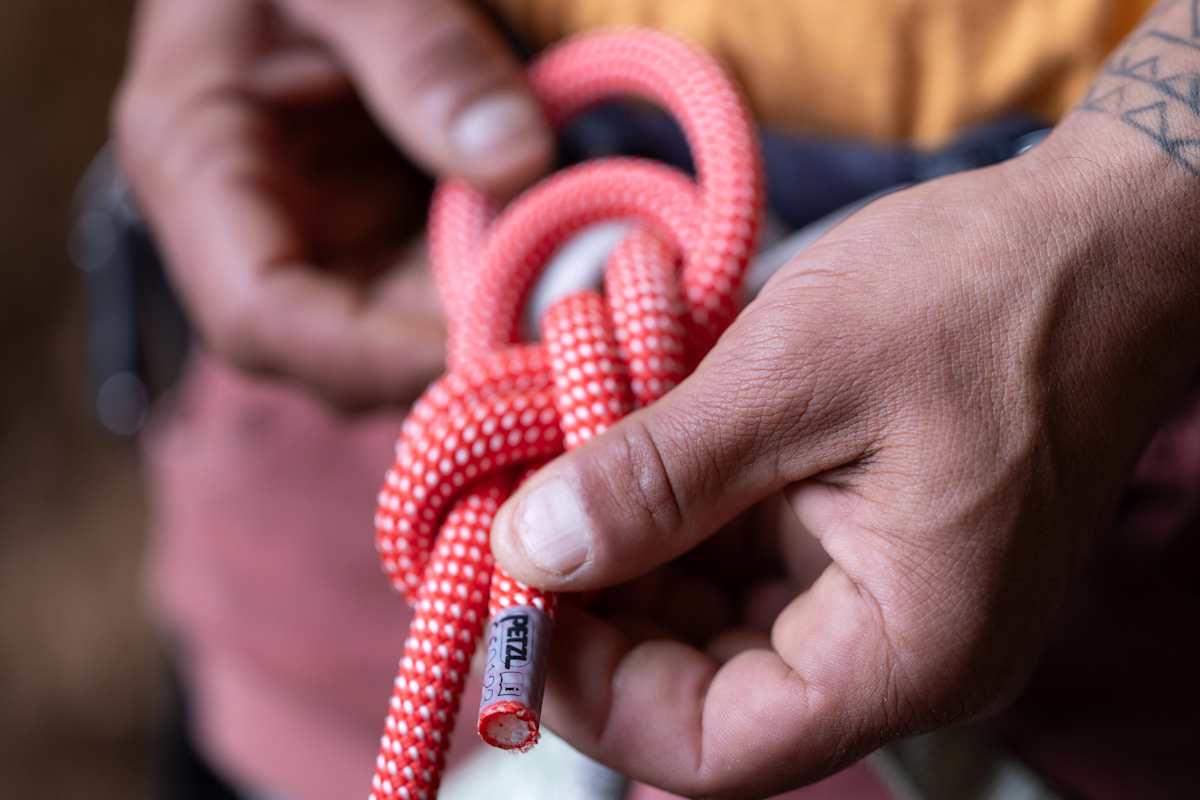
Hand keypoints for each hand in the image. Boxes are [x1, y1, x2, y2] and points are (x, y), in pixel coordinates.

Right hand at [114, 0, 552, 406]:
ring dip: (487, 335)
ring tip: (578, 300)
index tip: (490, 352)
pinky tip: (566, 270)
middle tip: (567, 333)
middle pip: (339, 354)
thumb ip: (424, 57)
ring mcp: (316, 241)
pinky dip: (500, 294)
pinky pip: (434, 296)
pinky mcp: (373, 238)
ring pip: (396, 341)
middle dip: (450, 358)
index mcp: (196, 161)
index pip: (260, 316)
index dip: (373, 356)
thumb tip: (519, 162)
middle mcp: (249, 229)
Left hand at [490, 116, 1199, 797]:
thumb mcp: (798, 377)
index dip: (592, 696)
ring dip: (623, 550)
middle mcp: (890, 646)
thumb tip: (531, 551)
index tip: (510, 601)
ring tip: (556, 465)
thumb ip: (658, 477)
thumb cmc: (984, 298)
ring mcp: (871, 591)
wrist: (1097, 240)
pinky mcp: (854, 536)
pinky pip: (737, 558)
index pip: (715, 750)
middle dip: (595, 610)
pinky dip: (668, 511)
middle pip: (699, 687)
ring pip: (706, 620)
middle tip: (510, 517)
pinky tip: (620, 444)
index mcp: (905, 649)